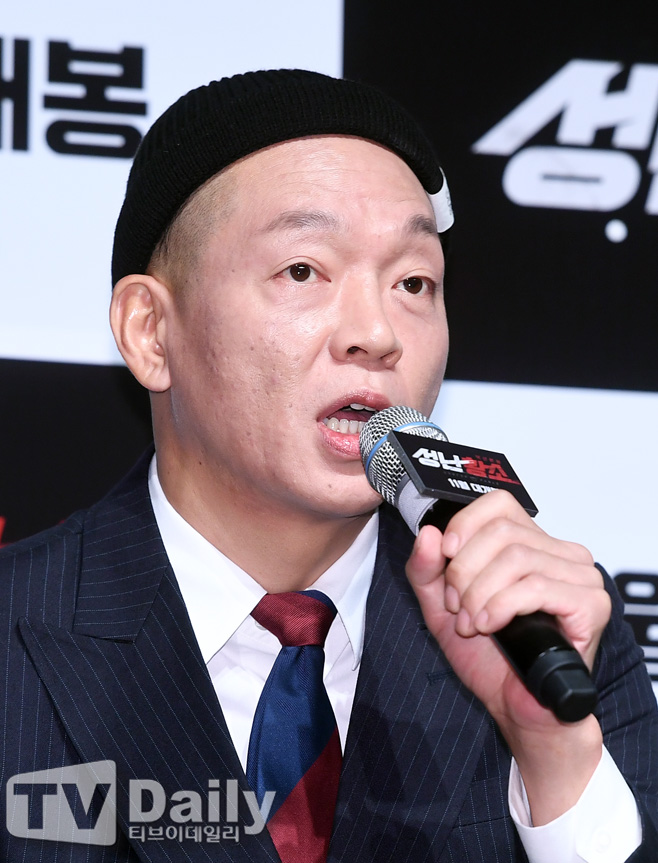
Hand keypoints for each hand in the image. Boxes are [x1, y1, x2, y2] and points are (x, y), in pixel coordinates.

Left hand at [405, 489, 609, 822]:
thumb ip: (426, 570)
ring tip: (472, 623)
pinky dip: (502, 606)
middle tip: (457, 606)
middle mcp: (561, 553)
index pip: (499, 504)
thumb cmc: (489, 657)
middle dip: (465, 570)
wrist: (519, 708)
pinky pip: (535, 586)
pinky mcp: (590, 604)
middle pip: (502, 531)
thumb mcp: (441, 608)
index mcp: (532, 544)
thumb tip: (429, 533)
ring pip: (516, 557)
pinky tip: (490, 626)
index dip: (465, 526)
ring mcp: (581, 576)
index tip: (447, 557)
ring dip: (480, 593)